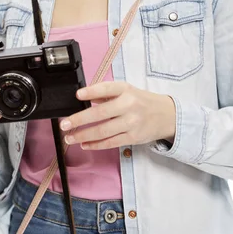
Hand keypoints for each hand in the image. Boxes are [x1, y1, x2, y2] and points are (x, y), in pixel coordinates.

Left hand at [60, 81, 175, 149]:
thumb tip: (85, 97)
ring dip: (83, 135)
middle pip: (100, 113)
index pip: (107, 88)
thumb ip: (106, 94)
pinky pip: (110, 142)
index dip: (91, 91)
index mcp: (126, 90)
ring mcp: (131, 123)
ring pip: (103, 131)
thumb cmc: (142, 101)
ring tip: (70, 137)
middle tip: (64, 124)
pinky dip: (95, 144)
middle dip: (79, 120)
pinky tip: (84, 144)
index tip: (77, 95)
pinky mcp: (133, 137)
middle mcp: (129, 105)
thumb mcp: (127, 91)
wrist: (167, 115)